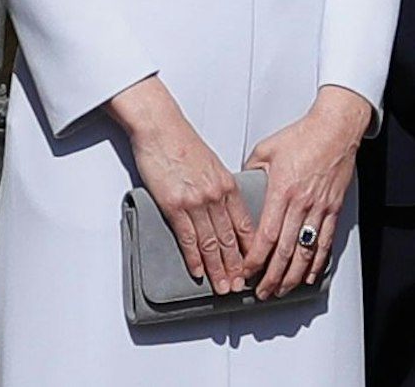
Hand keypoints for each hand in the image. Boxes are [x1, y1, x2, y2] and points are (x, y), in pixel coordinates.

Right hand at [109, 77, 255, 294]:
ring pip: (212, 243)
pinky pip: (187, 237)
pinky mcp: (174, 204)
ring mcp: (196, 202)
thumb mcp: (212, 164)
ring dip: (218, 269)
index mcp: (228, 185)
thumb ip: (221, 187)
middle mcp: (216, 196)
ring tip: (223, 287)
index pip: (245, 226)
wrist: (160, 127)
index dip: (251, 250)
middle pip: (231, 240)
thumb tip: (226, 208)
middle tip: (241, 288)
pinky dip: (194, 258)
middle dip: (237, 268)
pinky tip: (198, 271)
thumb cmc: (183, 142)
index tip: (254, 267)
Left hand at [243, 85, 372, 298]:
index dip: (255, 259)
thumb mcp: (266, 150)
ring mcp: (319, 209)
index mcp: (281, 190)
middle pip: (284, 251)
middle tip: (261, 292)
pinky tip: (309, 275)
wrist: (335, 129)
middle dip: (271, 277)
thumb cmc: (303, 136)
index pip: (265, 235)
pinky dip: (316, 263)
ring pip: (305, 252)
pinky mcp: (333, 210)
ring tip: (281, 291)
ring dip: (292, 277)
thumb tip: (240, 187)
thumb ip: (251, 172)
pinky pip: (325, 243)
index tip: (246, 272)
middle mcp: (301, 204)